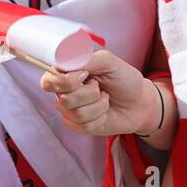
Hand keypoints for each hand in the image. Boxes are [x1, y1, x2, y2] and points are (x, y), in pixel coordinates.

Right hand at [40, 50, 157, 135]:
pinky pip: (83, 126)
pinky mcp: (79, 127)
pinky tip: (105, 112)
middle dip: (89, 93)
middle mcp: (64, 93)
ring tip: (105, 98)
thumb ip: (85, 59)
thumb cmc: (123, 78)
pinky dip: (100, 117)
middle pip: (63, 99)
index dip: (64, 81)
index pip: (47, 80)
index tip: (85, 74)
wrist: (139, 101)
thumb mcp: (108, 61)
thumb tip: (63, 65)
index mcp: (67, 74)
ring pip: (76, 113)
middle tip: (99, 86)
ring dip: (98, 105)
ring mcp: (70, 111)